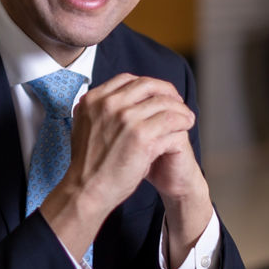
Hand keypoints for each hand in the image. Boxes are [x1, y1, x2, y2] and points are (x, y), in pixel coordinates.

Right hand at [40, 73, 203, 259]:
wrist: (86, 188)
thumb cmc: (88, 163)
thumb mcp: (83, 126)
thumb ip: (96, 110)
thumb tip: (112, 100)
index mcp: (93, 100)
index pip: (127, 79)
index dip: (147, 85)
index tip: (157, 95)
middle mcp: (109, 104)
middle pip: (148, 86)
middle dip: (167, 93)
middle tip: (177, 103)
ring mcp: (125, 119)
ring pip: (164, 103)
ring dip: (180, 109)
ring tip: (186, 118)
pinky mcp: (141, 136)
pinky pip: (172, 121)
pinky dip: (183, 122)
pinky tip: (185, 128)